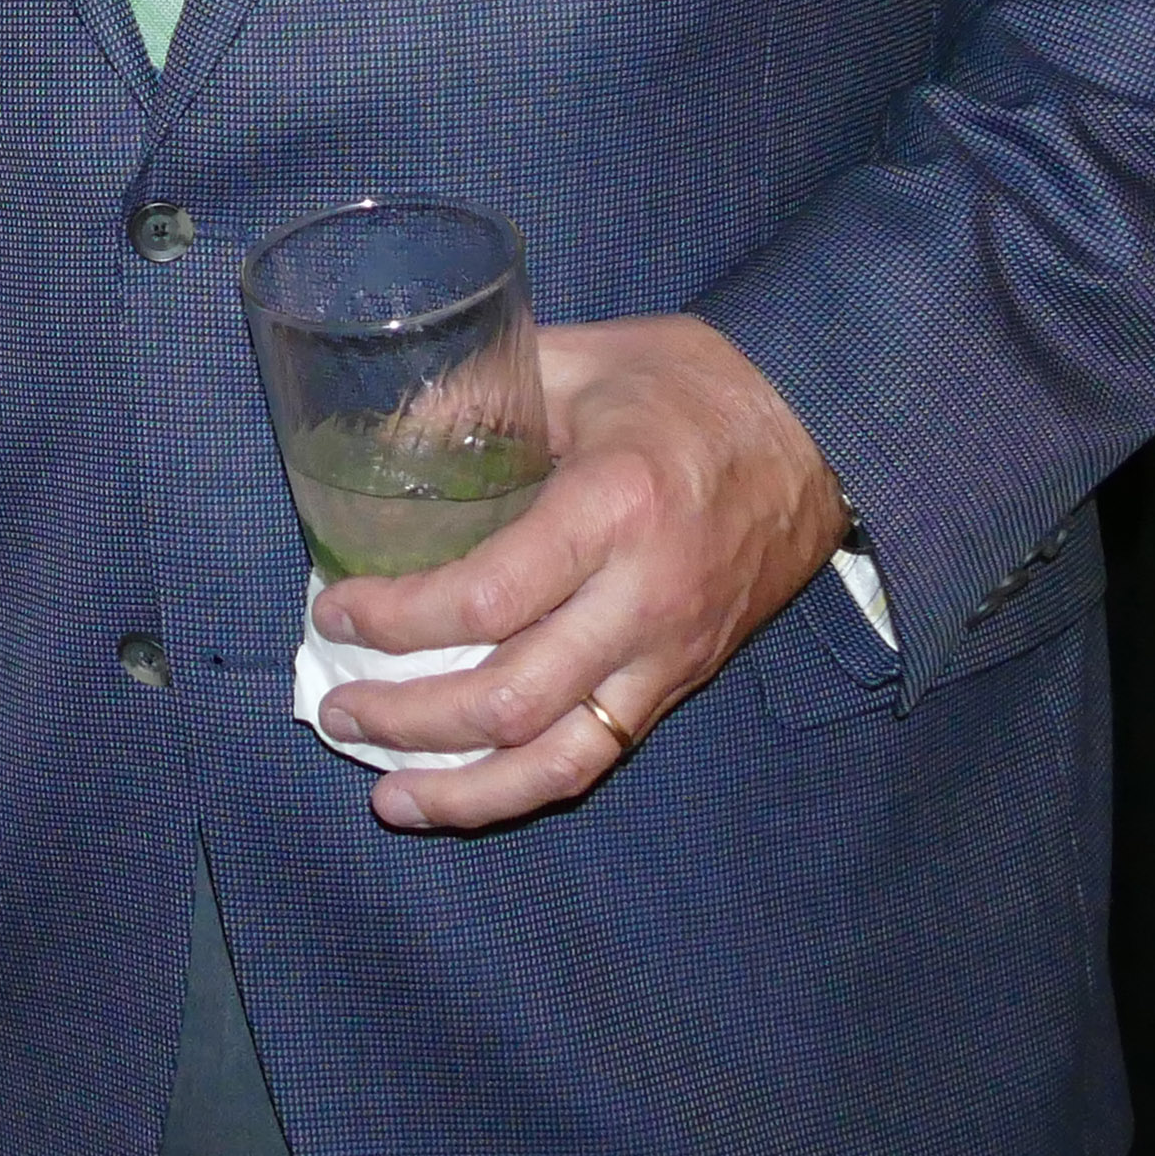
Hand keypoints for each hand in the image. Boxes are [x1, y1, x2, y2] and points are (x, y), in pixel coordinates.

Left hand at [309, 313, 846, 831]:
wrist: (821, 426)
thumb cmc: (690, 384)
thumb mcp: (575, 359)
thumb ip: (474, 395)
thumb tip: (378, 440)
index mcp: (611, 509)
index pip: (486, 600)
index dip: (396, 621)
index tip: (334, 612)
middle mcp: (644, 598)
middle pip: (512, 699)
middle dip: (410, 719)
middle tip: (338, 709)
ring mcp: (671, 653)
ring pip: (561, 758)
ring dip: (466, 790)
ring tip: (391, 796)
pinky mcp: (685, 681)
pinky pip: (601, 756)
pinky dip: (527, 785)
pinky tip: (470, 791)